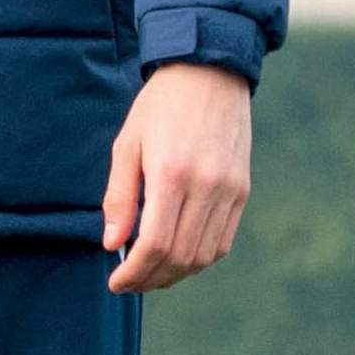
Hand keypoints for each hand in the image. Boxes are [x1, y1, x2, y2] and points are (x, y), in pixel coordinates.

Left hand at [102, 61, 251, 293]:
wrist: (209, 71)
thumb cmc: (160, 105)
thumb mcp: (128, 142)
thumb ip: (119, 197)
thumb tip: (112, 244)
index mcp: (172, 173)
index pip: (155, 244)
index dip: (135, 272)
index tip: (116, 282)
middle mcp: (206, 186)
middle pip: (181, 256)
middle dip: (152, 279)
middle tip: (130, 283)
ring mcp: (229, 190)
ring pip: (204, 255)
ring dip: (176, 274)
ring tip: (151, 274)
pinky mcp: (242, 190)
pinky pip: (223, 241)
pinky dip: (200, 258)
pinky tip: (179, 256)